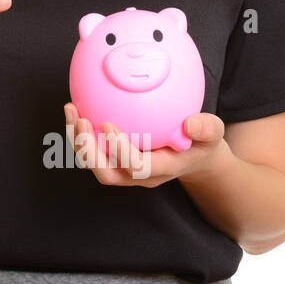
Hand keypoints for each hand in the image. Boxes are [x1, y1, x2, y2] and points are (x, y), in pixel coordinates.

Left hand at [62, 103, 231, 187]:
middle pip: (107, 173)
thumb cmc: (201, 142)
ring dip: (78, 140)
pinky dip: (80, 133)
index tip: (108, 123)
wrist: (193, 156)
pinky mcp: (114, 161)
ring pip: (94, 164)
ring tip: (71, 110)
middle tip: (81, 120)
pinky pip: (92, 151)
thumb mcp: (213, 134)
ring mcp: (124, 170)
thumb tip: (191, 123)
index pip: (136, 167)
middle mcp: (138, 175)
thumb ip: (207, 129)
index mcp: (161, 169)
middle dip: (89, 150)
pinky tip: (75, 108)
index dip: (119, 150)